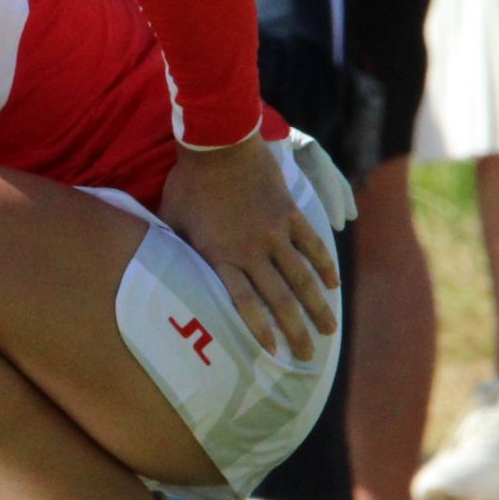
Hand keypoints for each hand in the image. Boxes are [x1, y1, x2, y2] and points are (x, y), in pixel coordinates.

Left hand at [157, 135, 339, 362]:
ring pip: (302, 277)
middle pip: (279, 299)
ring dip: (317, 306)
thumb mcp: (173, 220)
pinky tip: (334, 284)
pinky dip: (324, 265)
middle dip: (296, 330)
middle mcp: (252, 251)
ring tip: (329, 329)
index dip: (259, 329)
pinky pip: (312, 245)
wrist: (217, 143)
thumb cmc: (189, 182)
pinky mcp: (290, 214)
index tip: (273, 352)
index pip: (243, 303)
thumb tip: (165, 269)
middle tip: (308, 356)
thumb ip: (177, 249)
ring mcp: (275, 233)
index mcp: (221, 256)